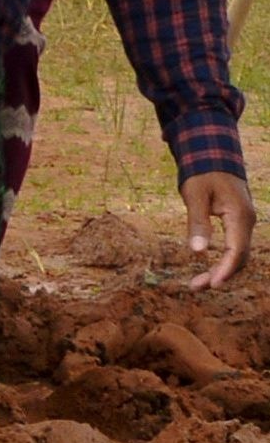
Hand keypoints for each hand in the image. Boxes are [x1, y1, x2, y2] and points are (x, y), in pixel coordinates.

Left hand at [185, 170, 253, 290]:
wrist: (213, 155)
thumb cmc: (202, 172)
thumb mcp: (195, 194)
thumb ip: (197, 222)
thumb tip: (198, 252)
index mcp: (240, 216)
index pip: (236, 250)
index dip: (225, 269)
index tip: (212, 284)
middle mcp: (247, 222)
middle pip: (239, 257)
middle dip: (220, 274)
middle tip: (195, 287)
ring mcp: (245, 223)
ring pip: (238, 254)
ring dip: (221, 270)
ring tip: (198, 283)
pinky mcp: (238, 222)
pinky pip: (235, 247)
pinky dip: (224, 260)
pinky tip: (209, 268)